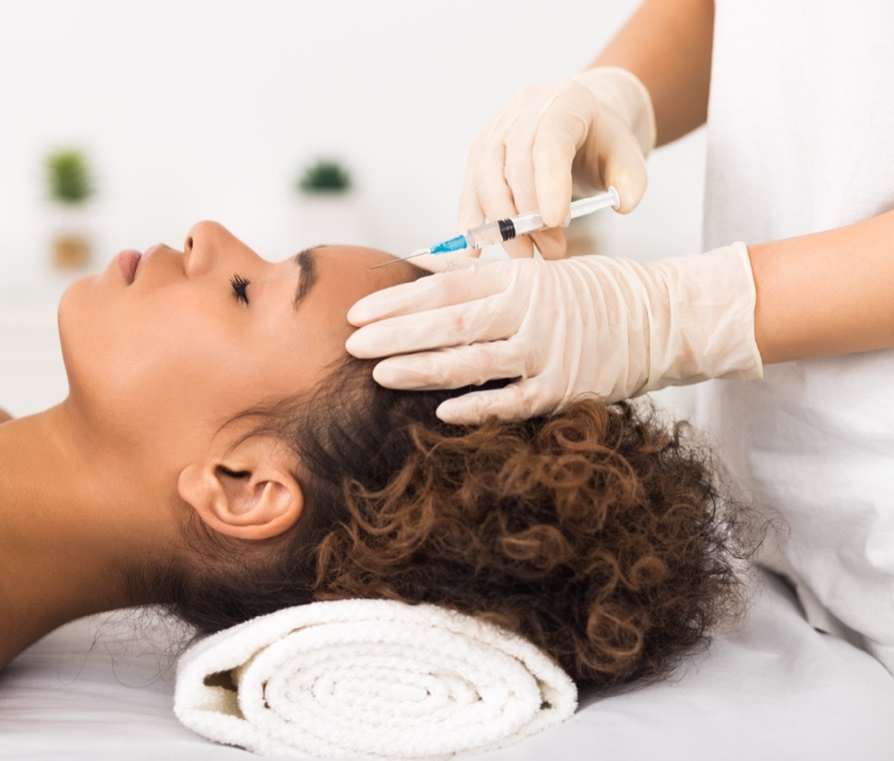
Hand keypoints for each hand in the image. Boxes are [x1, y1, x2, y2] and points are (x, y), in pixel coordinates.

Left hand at [346, 245, 762, 423]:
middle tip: (350, 346)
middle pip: (447, 325)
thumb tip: (419, 262)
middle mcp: (528, 313)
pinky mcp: (563, 390)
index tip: (356, 313)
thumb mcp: (536, 270)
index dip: (396, 301)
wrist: (663, 317)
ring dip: (420, 370)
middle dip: (394, 336)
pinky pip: (511, 401)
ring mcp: (546, 353)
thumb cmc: (592, 292)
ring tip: (379, 375)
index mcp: (518, 280)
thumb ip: (478, 272)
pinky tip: (440, 411)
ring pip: (471, 363)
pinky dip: (476, 407)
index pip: (443, 290)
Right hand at [458, 67, 655, 259]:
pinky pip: (469, 190)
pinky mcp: (478, 153)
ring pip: (483, 179)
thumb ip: (632, 179)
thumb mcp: (627, 156)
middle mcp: (522, 110)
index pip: (549, 142)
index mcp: (564, 102)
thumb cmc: (602, 141)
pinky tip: (476, 253)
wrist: (582, 121)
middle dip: (526, 215)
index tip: (555, 220)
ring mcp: (495, 130)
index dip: (548, 182)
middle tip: (548, 251)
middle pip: (511, 164)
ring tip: (525, 254)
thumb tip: (622, 205)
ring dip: (501, 224)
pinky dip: (472, 224)